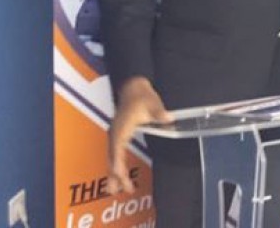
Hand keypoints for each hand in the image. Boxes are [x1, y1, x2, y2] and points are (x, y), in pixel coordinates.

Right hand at [107, 77, 166, 193]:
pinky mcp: (117, 136)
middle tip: (121, 190)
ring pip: (111, 157)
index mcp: (122, 127)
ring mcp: (114, 135)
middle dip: (115, 174)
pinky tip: (119, 176)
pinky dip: (115, 166)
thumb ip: (159, 112)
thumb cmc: (142, 96)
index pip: (117, 147)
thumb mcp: (153, 102)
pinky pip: (114, 154)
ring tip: (114, 191)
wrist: (133, 87)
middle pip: (112, 156)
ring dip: (113, 173)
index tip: (119, 173)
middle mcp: (115, 132)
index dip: (117, 161)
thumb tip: (168, 118)